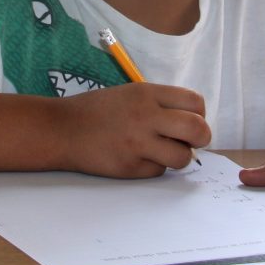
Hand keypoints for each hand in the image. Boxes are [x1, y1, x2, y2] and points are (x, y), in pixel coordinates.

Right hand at [58, 83, 209, 177]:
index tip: (191, 119)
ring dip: (179, 156)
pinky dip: (155, 166)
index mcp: (147, 94)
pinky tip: (140, 158)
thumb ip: (160, 104)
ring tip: (164, 151)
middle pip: (197, 129)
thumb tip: (191, 121)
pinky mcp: (130, 167)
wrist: (63, 129)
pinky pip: (159, 171)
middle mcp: (146, 117)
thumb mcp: (131, 93)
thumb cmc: (98, 110)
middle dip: (201, 138)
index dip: (199, 114)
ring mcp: (138, 144)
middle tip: (191, 141)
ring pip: (183, 157)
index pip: (195, 102)